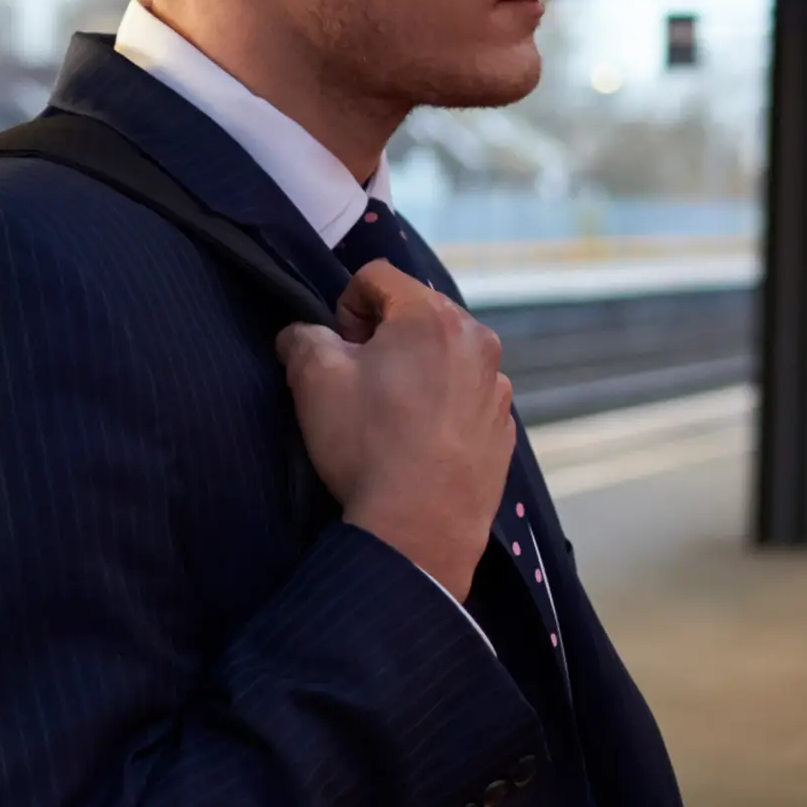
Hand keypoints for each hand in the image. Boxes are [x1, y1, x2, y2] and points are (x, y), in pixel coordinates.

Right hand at [276, 262, 513, 597]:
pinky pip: (466, 399)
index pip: (377, 276)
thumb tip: (303, 335)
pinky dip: (442, 408)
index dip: (345, 307)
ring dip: (416, 372)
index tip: (340, 350)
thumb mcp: (313, 378)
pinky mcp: (504, 429)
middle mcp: (479, 342)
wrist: (419, 529)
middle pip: (418, 314)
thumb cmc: (366, 444)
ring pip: (445, 357)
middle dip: (384, 337)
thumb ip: (302, 337)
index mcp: (433, 317)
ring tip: (391, 419)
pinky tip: (419, 444)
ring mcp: (498, 388)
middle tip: (361, 384)